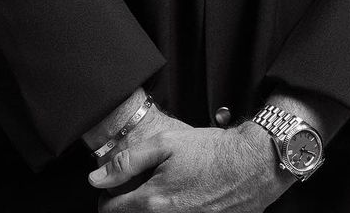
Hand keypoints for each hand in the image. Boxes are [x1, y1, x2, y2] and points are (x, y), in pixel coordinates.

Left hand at [90, 121, 292, 212]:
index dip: (109, 196)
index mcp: (150, 202)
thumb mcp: (167, 143)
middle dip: (128, 206)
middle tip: (140, 188)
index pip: (109, 212)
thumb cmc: (213, 152)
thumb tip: (96, 178)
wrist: (253, 164)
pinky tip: (183, 201)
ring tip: (163, 194)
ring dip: (150, 210)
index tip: (118, 187)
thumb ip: (127, 160)